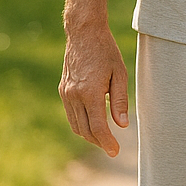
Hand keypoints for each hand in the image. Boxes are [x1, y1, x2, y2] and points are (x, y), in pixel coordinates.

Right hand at [59, 23, 129, 156]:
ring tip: (105, 139)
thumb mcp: (120, 74)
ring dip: (89, 135)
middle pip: (85, 130)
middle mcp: (74, 96)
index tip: (116, 151)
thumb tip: (121, 125)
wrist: (84, 33)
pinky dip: (82, 124)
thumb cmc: (106, 51)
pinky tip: (94, 124)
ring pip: (76, 125)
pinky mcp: (63, 90)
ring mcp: (66, 93)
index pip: (98, 127)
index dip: (107, 142)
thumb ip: (120, 100)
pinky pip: (71, 115)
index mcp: (90, 92)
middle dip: (99, 142)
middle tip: (113, 148)